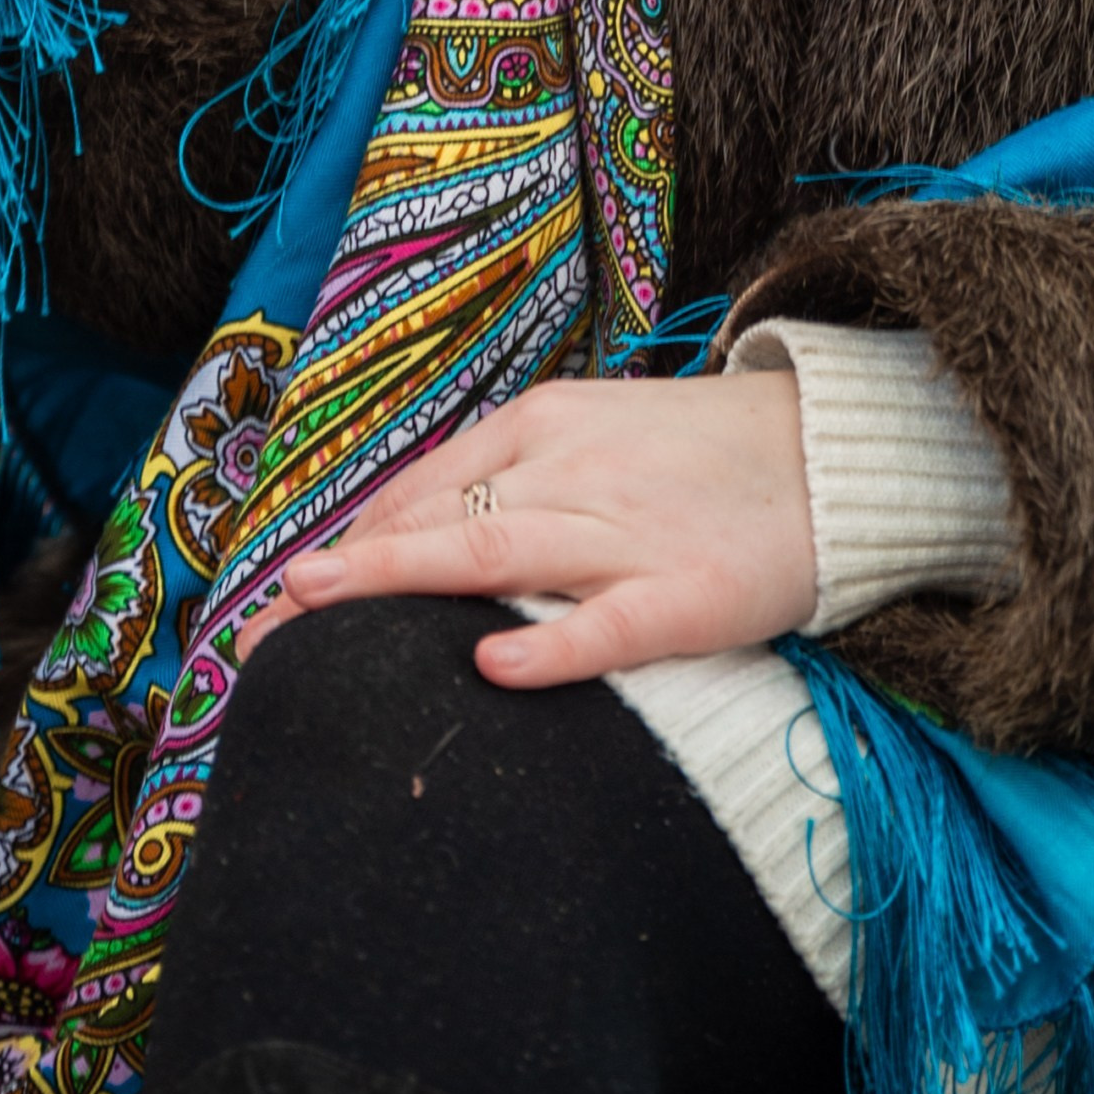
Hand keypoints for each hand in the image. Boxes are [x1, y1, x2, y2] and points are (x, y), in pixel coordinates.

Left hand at [246, 373, 818, 687]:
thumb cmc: (705, 457)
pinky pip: (609, 623)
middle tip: (256, 633)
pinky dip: (550, 647)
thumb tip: (405, 539)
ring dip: (397, 584)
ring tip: (317, 614)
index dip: (344, 547)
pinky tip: (492, 668)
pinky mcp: (692, 592)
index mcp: (546, 425)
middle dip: (338, 577)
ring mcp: (630, 530)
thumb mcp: (597, 439)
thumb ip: (510, 483)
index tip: (279, 604)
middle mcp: (573, 467)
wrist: (838, 450)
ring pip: (496, 555)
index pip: (422, 491)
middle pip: (436, 523)